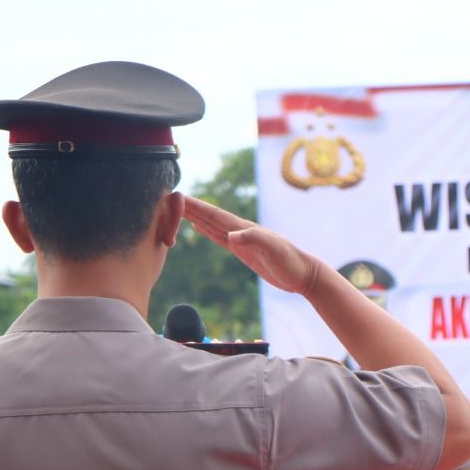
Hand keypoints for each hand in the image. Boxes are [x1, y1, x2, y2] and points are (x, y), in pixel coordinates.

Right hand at [183, 196, 320, 294]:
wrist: (303, 274)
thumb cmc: (291, 262)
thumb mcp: (274, 250)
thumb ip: (254, 240)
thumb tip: (231, 235)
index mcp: (245, 228)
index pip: (214, 214)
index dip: (195, 205)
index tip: (175, 196)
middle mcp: (240, 230)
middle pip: (209, 215)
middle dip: (188, 206)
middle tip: (166, 198)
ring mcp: (241, 240)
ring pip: (211, 224)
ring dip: (194, 215)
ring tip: (176, 207)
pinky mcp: (243, 251)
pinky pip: (219, 237)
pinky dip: (206, 229)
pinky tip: (197, 225)